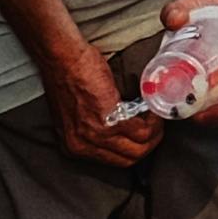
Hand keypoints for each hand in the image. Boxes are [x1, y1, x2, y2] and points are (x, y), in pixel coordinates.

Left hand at [46, 37, 162, 168]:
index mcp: (73, 145)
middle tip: (155, 127)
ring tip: (156, 118)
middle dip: (148, 144)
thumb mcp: (73, 112)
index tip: (143, 135)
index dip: (133, 148)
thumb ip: (91, 127)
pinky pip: (141, 131)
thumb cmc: (65, 76)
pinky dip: (152, 122)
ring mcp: (95, 135)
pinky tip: (153, 111)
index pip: (114, 160)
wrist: (61, 58)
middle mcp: (82, 146)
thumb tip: (116, 128)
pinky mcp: (109, 121)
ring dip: (154, 133)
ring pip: (139, 148)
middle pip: (129, 158)